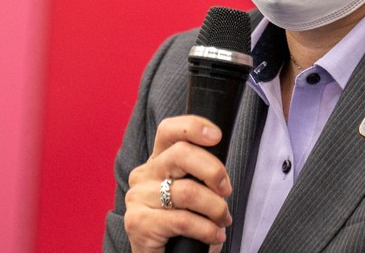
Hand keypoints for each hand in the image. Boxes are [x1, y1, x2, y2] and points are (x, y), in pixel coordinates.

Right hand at [124, 116, 233, 252]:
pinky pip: (182, 220)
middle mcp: (143, 175)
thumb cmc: (182, 224)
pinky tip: (214, 236)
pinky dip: (207, 230)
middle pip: (181, 154)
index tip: (217, 136)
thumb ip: (201, 174)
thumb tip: (222, 170)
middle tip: (226, 191)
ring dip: (215, 208)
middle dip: (213, 171)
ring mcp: (138, 198)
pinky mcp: (138, 223)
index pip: (169, 130)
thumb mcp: (194, 191)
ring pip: (187, 191)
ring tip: (223, 221)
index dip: (193, 126)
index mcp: (158, 161)